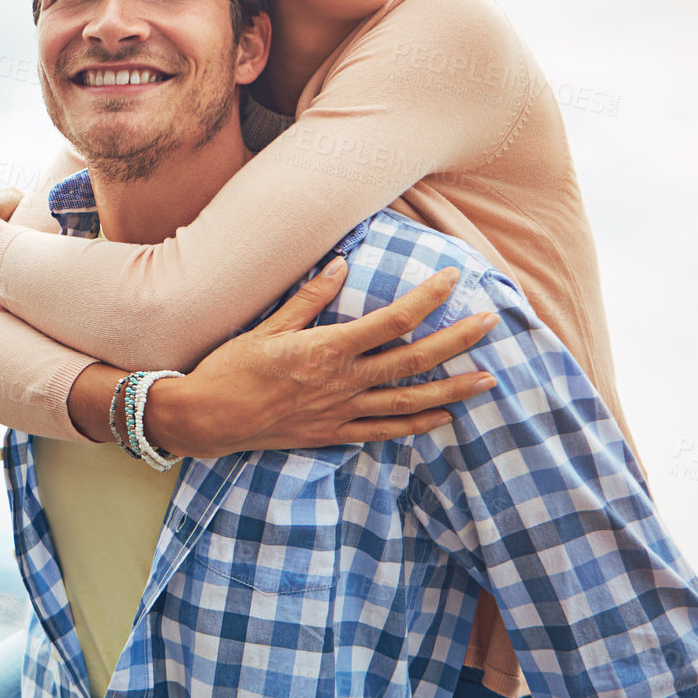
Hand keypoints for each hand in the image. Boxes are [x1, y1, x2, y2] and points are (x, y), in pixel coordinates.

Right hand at [144, 259, 498, 457]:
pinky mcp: (333, 434)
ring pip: (409, 401)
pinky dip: (418, 425)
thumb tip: (340, 264)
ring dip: (451, 389)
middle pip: (413, 360)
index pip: (391, 320)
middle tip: (491, 323)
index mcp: (325, 349)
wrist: (206, 418)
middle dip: (457, 340)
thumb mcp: (266, 326)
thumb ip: (308, 298)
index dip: (427, 299)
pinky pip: (385, 431)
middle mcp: (341, 382)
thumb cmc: (230, 367)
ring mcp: (340, 412)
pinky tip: (444, 417)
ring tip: (486, 379)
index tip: (452, 280)